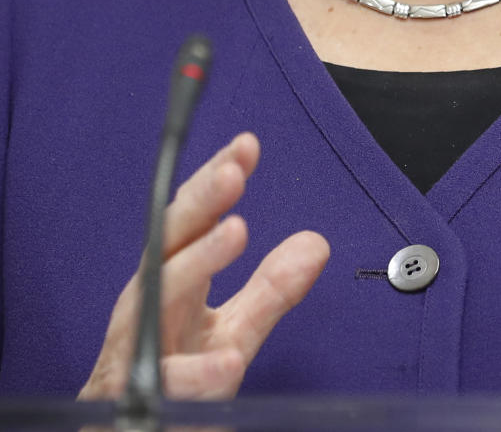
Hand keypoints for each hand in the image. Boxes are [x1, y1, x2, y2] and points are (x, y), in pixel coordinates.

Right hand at [79, 133, 328, 399]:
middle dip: (199, 204)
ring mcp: (136, 356)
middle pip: (168, 245)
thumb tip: (315, 243)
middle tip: (231, 172)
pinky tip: (226, 362)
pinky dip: (195, 375)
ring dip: (194, 262)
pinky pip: (164, 388)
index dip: (215, 184)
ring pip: (155, 303)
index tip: (245, 147)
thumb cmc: (176, 381)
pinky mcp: (135, 404)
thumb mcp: (232, 330)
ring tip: (235, 231)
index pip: (191, 224)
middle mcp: (149, 311)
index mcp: (172, 286)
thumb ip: (270, 289)